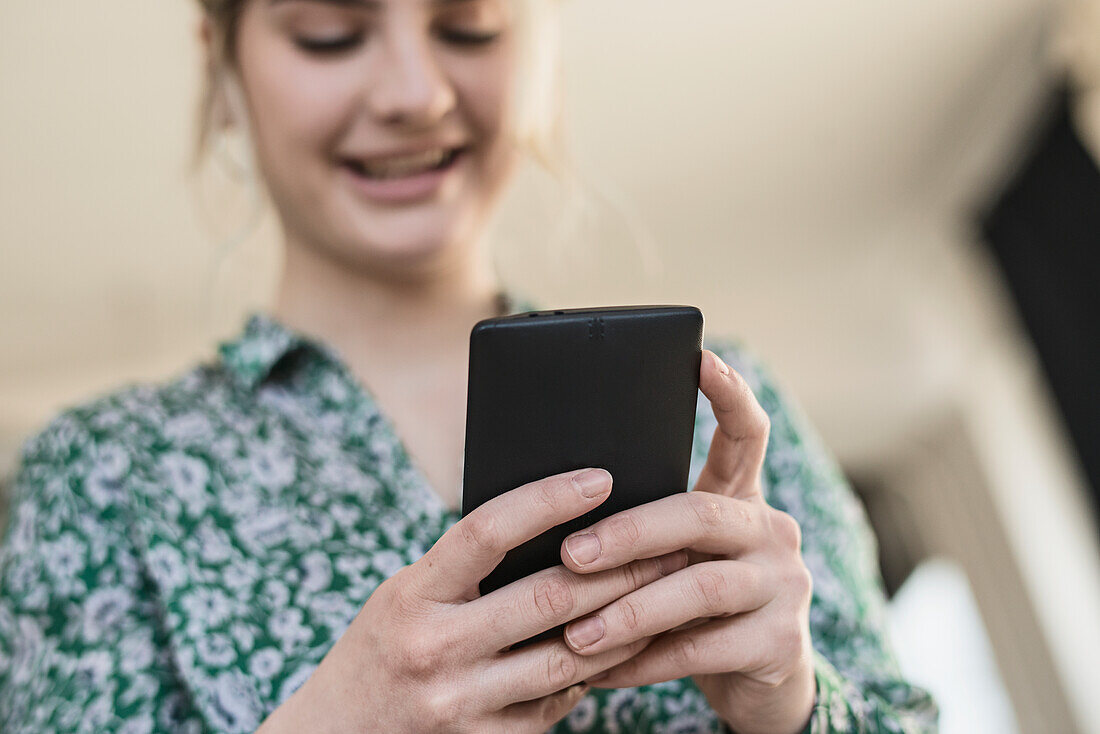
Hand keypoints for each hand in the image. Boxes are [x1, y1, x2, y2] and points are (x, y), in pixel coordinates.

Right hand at [257, 467, 686, 733]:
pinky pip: (557, 704)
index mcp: (411, 595)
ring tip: (667, 592)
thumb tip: (552, 528)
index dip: (549, 499)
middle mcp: (434, 649)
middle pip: (549, 598)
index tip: (601, 478)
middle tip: (668, 542)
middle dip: (620, 568)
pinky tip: (626, 648)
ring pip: (568, 657)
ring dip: (627, 623)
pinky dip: (594, 673)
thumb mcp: (403, 596)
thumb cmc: (379, 650)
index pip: (488, 531)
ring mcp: (461, 704)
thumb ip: (464, 570)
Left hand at [557, 351, 815, 733]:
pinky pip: (701, 648)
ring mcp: (783, 586)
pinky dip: (644, 660)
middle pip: (699, 514)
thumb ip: (644, 535)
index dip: (729, 394)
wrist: (759, 690)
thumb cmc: (695, 612)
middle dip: (628, 533)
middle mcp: (772, 532)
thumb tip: (550, 518)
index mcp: (741, 502)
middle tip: (570, 554)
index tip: (701, 357)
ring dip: (628, 609)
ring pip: (699, 586)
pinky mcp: (782, 644)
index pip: (747, 435)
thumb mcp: (676, 563)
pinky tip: (602, 670)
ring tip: (575, 632)